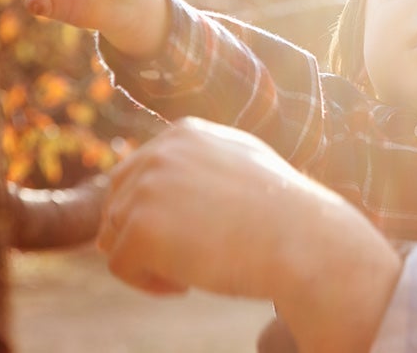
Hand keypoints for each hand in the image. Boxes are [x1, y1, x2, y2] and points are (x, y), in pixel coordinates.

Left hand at [98, 117, 401, 351]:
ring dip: (147, 258)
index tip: (195, 232)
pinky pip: (120, 266)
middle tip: (185, 257)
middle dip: (141, 234)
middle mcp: (160, 152)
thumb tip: (149, 190)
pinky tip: (186, 284)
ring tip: (191, 270)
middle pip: (116, 202)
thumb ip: (198, 164)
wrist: (302, 239)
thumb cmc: (281, 211)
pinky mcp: (140, 228)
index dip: (157, 211)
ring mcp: (147, 188)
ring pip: (114, 235)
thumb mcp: (241, 164)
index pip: (137, 173)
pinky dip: (148, 283)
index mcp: (185, 132)